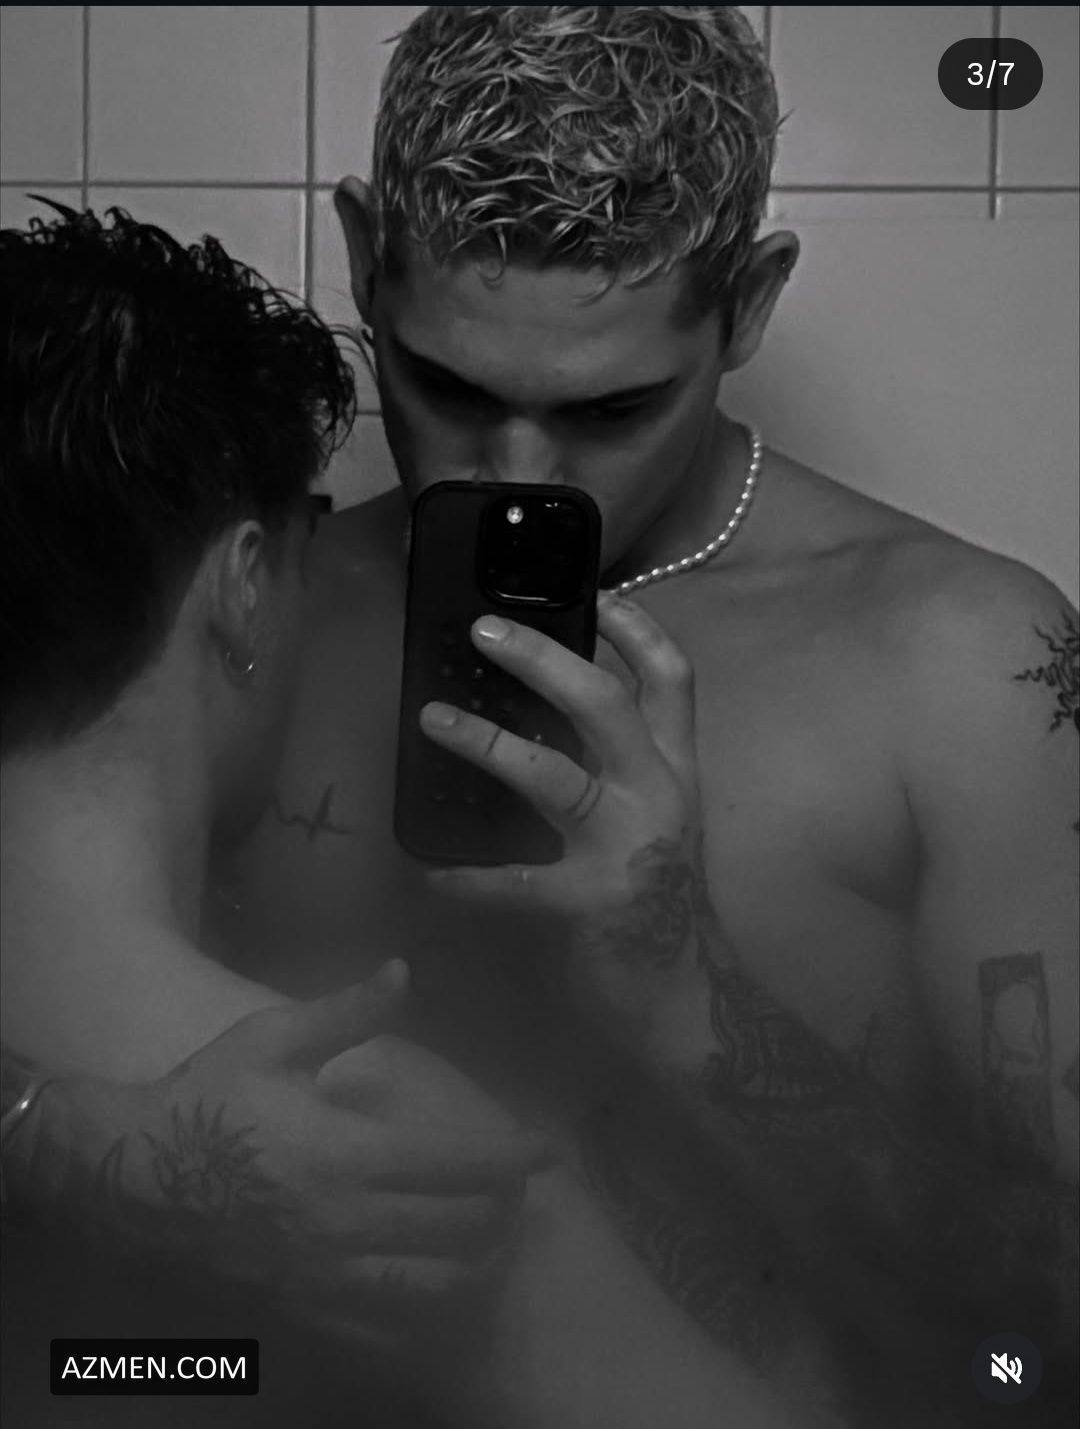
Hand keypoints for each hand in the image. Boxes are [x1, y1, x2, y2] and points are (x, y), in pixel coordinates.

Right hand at [35, 963, 552, 1347]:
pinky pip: (375, 1329)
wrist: (128, 1173)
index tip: (547, 1152)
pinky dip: (418, 1316)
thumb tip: (403, 969)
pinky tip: (433, 1296)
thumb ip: (347, 1012)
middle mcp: (344, 1221)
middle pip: (455, 1230)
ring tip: (492, 1246)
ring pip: (427, 1289)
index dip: (510, 1158)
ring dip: (473, 1268)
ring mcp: (321, 1274)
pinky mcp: (297, 1306)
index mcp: (346, 1152)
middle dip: (502, 1213)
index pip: (455, 1164)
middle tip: (520, 1195)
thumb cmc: (208, 1097)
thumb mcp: (274, 1039)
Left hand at [419, 595, 714, 1033]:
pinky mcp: (592, 902)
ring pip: (556, 778)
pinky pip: (517, 882)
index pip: (672, 679)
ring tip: (431, 721)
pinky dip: (469, 878)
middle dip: (544, 661)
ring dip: (488, 745)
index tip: (595, 588)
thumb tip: (544, 709)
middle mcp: (659, 794)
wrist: (684, 994)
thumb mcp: (653, 815)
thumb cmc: (656, 895)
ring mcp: (627, 847)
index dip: (637, 628)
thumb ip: (616, 765)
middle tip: (482, 631)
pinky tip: (430, 874)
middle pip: (607, 705)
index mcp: (674, 768)